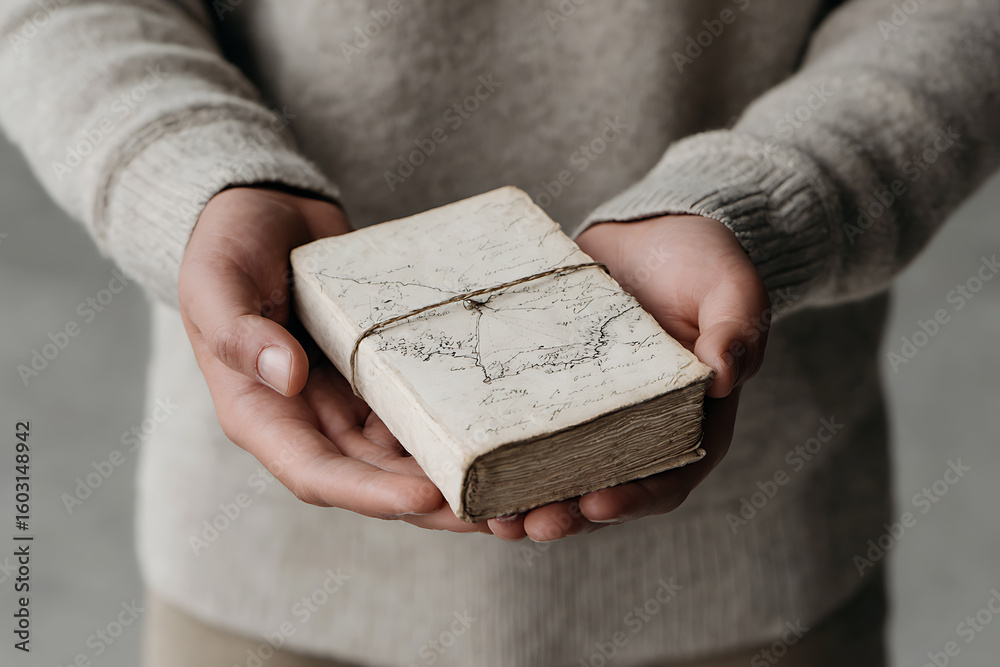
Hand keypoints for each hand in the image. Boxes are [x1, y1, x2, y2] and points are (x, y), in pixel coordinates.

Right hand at [178, 186, 487, 533]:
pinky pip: (417, 411)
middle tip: (489, 509)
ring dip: (449, 473)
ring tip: (506, 485)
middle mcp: (309, 421)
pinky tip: (497, 433)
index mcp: (261, 415)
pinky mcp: (379, 376)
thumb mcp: (215, 281)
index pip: (316, 473)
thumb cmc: (228, 246)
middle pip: (373, 479)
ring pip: (402, 456)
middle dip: (428, 500)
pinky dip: (452, 427)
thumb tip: (288, 378)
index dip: (369, 493)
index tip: (422, 495)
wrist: (266, 211)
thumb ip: (238, 332)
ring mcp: (347, 402)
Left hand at [488, 215, 769, 540]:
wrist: (649, 235)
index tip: (597, 506)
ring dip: (523, 501)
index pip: (665, 479)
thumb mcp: (730, 288)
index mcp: (689, 424)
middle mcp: (636, 433)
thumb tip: (725, 375)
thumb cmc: (702, 263)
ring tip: (489, 515)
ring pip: (556, 475)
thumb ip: (736, 328)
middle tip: (527, 525)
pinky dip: (495, 457)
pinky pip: (520, 434)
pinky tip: (463, 468)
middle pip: (602, 492)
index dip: (632, 500)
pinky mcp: (549, 394)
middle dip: (564, 515)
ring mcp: (588, 418)